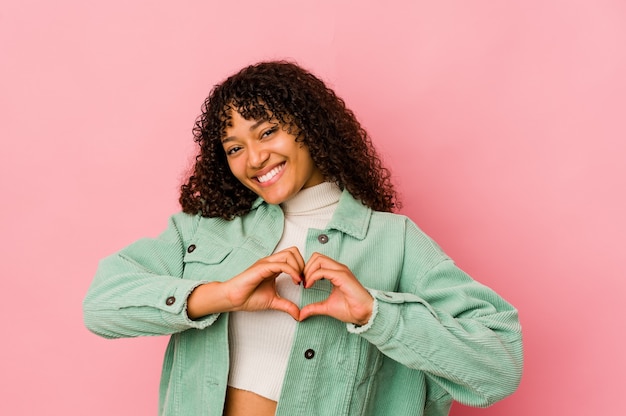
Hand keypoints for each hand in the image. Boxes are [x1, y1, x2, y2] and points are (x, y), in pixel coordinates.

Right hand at [187, 247, 303, 319]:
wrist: (233, 299)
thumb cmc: (248, 297)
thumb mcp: (274, 301)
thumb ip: (287, 306)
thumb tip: (299, 315)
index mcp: (274, 267)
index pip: (293, 256)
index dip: (302, 267)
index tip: (304, 282)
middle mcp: (271, 262)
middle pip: (294, 251)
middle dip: (303, 264)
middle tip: (303, 280)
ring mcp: (266, 263)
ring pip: (290, 254)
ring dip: (299, 266)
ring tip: (298, 281)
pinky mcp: (262, 268)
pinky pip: (282, 264)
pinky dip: (292, 271)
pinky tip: (295, 282)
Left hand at [299, 252, 372, 324]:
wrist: (363, 314)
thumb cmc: (350, 309)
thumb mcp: (326, 307)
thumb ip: (314, 307)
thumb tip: (301, 314)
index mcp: (335, 272)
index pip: (317, 261)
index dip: (307, 270)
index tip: (303, 283)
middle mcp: (338, 268)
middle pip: (316, 256)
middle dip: (306, 268)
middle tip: (303, 281)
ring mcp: (341, 271)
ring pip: (319, 259)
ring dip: (308, 270)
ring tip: (306, 283)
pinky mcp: (342, 276)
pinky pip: (322, 271)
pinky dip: (312, 276)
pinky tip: (310, 285)